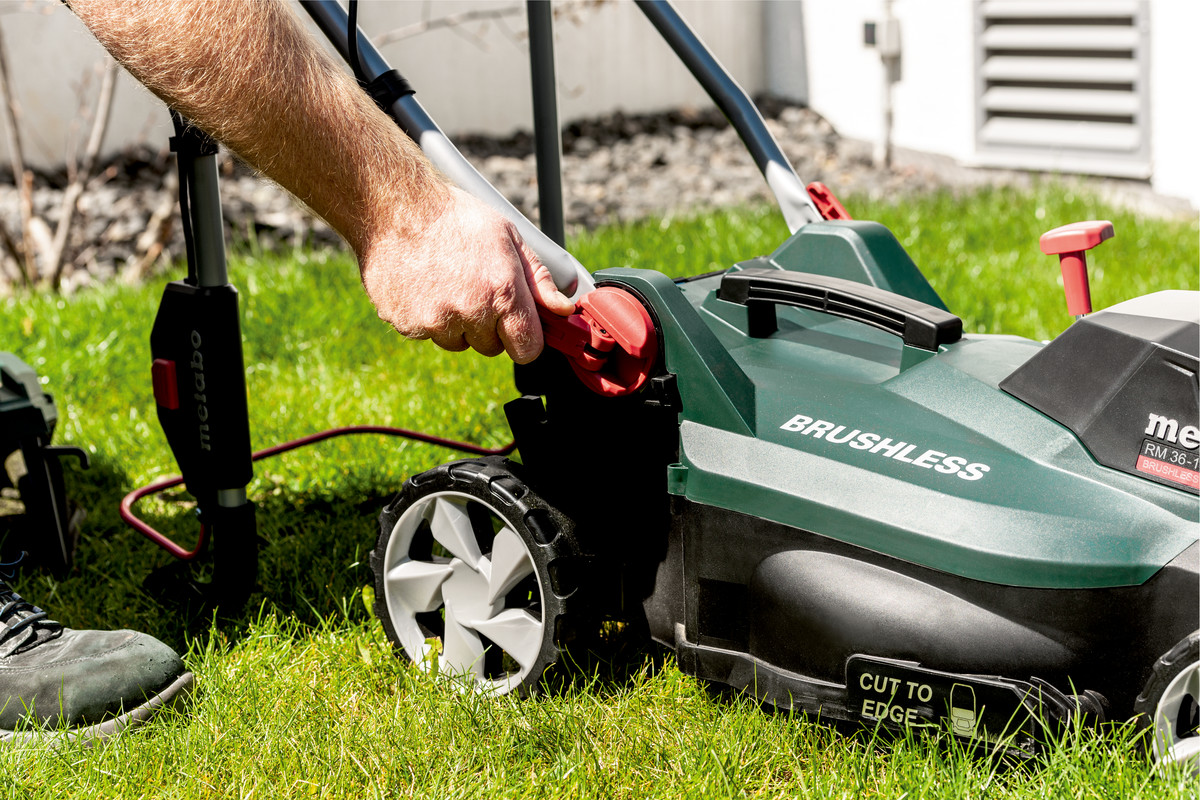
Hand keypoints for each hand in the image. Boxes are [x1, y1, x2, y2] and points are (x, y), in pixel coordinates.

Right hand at [358, 187, 575, 362]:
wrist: (394, 206)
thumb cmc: (456, 217)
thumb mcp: (509, 237)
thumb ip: (539, 279)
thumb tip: (562, 309)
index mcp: (502, 291)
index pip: (527, 349)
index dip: (526, 340)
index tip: (519, 329)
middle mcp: (471, 311)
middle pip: (492, 347)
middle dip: (489, 326)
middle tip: (475, 289)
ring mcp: (436, 320)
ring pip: (458, 342)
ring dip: (457, 324)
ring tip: (446, 283)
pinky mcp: (407, 323)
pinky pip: (426, 334)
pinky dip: (426, 317)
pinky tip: (424, 285)